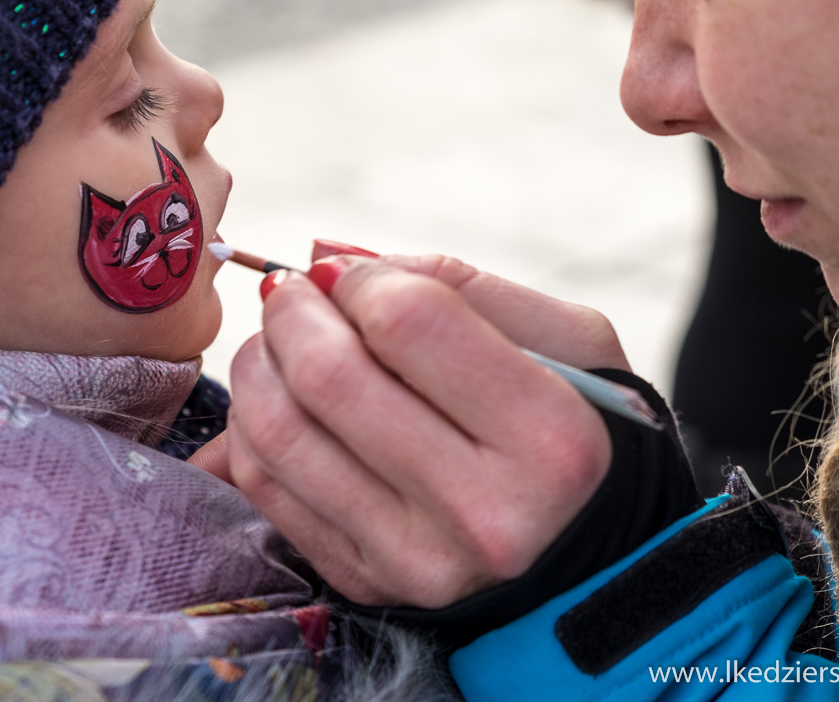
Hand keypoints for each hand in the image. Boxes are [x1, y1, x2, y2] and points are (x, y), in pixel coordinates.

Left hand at [223, 249, 621, 607]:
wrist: (586, 559)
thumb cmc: (572, 429)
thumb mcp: (567, 342)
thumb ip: (454, 285)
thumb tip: (325, 257)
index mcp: (550, 439)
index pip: (407, 322)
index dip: (362, 279)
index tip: (355, 278)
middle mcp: (482, 512)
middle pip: (328, 377)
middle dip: (291, 311)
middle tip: (294, 294)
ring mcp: (414, 559)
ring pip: (278, 432)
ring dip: (259, 363)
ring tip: (282, 341)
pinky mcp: (362, 581)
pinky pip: (263, 484)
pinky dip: (251, 424)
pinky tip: (282, 399)